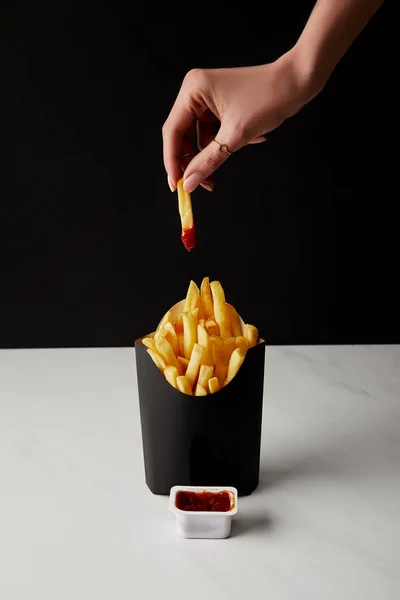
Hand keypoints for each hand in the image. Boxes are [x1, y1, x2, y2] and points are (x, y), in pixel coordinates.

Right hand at [162, 50, 310, 193]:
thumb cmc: (268, 99)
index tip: (177, 186)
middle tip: (200, 185)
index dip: (173, 161)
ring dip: (216, 151)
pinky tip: (250, 138)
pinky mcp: (220, 104)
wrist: (298, 82)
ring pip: (200, 136)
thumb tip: (189, 183)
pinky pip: (214, 131)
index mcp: (192, 90)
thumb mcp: (236, 135)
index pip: (173, 131)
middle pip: (183, 135)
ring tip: (239, 149)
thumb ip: (209, 161)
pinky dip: (227, 141)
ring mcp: (207, 97)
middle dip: (193, 160)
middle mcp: (195, 91)